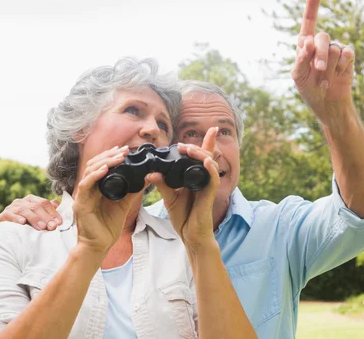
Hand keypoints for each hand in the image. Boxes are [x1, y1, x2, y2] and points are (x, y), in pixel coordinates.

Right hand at [0, 195, 61, 230]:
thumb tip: (59, 207)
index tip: (59, 222)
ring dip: (34, 218)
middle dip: (46, 217)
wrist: (6, 232)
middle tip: (52, 227)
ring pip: (25, 210)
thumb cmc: (26, 224)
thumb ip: (48, 212)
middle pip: (36, 206)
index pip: (45, 203)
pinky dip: (16, 218)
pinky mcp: (3, 215)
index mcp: (32, 200)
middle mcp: (22, 201)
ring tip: (41, 227)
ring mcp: (12, 207)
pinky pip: (10, 215)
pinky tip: (22, 222)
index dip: (53, 212)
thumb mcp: (38, 218)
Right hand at [73, 145, 141, 254]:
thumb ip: (133, 191)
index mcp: (96, 187)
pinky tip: (104, 169)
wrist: (100, 246)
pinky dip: (95, 175)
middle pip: (94, 165)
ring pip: (89, 171)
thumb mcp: (124, 204)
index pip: (101, 165)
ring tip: (118, 157)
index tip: (125, 150)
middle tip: (124, 150)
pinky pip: (85, 185)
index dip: (111, 156)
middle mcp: (88, 188)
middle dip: (109, 155)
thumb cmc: (109, 226)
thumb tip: (147, 177)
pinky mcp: (80, 204)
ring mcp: (82, 195)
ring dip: (104, 162)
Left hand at [147, 127, 219, 249]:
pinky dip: (210, 169)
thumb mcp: (170, 198)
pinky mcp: (210, 195)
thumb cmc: (183, 217)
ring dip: (200, 154)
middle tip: (182, 145)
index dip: (208, 142)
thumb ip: (162, 183)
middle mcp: (204, 179)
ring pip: (210, 164)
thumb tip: (150, 173)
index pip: (202, 157)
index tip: (212, 128)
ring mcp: (208, 186)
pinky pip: (213, 179)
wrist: (190, 236)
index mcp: (195, 177)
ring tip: (188, 149)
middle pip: (206, 157)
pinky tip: (205, 162)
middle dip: (197, 147)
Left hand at [293, 0, 355, 123]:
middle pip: (322, 37)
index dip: (313, 5)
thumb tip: (307, 41)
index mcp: (306, 45)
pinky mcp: (348, 57)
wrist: (327, 103)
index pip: (309, 21)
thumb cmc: (309, 89)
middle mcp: (321, 44)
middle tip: (318, 71)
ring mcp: (335, 49)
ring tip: (325, 81)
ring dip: (328, 68)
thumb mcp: (298, 76)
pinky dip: (340, 67)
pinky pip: (346, 54)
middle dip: (319, 56)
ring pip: (333, 49)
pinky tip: (338, 75)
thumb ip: (300, 59)